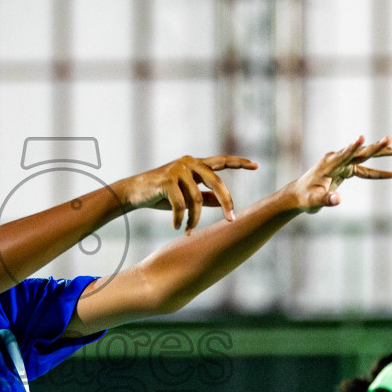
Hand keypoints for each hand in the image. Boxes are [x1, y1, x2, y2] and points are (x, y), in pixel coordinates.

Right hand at [119, 155, 258, 232]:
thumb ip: (204, 196)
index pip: (222, 161)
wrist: (134, 192)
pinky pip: (181, 204)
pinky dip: (181, 219)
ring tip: (190, 230)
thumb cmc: (161, 194)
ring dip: (195, 218)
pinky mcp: (166, 180)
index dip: (239, 163)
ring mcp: (178, 170)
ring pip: (197, 199)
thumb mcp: (185, 195)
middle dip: (226, 202)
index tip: (257, 165)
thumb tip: (222, 203)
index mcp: (196, 164)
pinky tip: (178, 227)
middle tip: (231, 219)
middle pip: (216, 182)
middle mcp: (189, 163)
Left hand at [284, 136, 391, 213]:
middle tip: (389, 139)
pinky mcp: (345, 169)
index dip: (353, 147)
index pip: (343, 155)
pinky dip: (376, 172)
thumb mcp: (314, 201)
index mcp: (329, 165)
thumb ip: (326, 200)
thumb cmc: (305, 198)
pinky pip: (364, 170)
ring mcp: (341, 163)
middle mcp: (336, 160)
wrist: (299, 195)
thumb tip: (338, 200)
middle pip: (359, 152)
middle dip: (375, 147)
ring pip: (364, 157)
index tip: (362, 137)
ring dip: (380, 153)